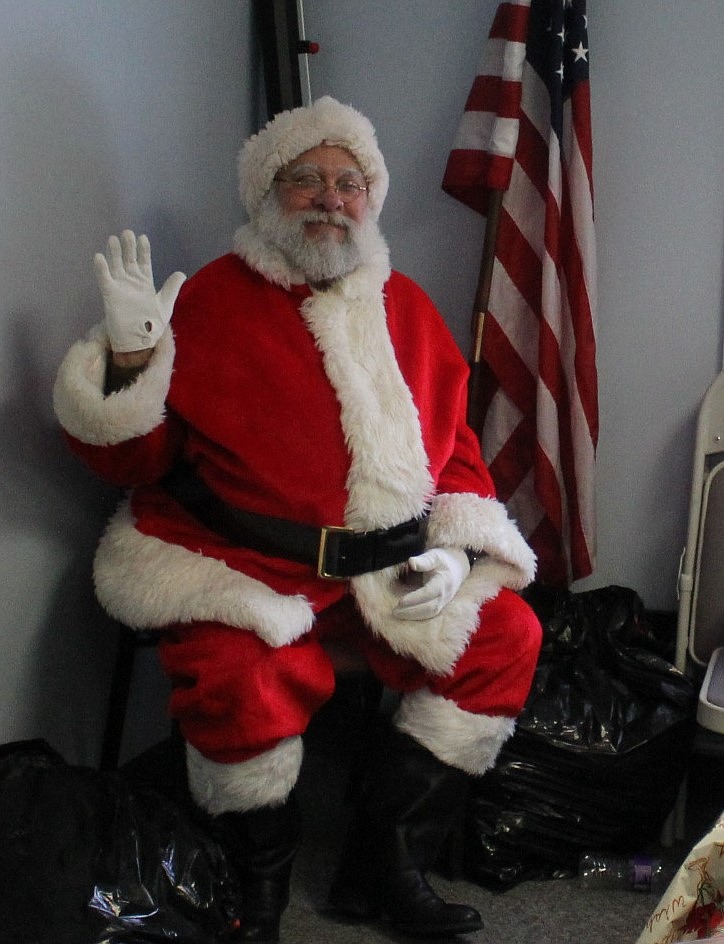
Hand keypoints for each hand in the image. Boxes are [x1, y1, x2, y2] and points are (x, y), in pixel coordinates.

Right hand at [94, 229, 185, 352]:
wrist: (140, 341)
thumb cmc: (153, 324)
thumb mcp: (165, 305)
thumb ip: (171, 289)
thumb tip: (181, 273)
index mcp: (145, 282)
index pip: (143, 262)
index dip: (143, 250)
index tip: (142, 237)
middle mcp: (131, 281)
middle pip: (128, 260)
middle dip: (128, 247)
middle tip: (127, 233)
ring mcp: (120, 286)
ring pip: (116, 265)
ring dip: (114, 253)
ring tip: (113, 239)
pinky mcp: (110, 294)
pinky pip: (104, 279)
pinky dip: (101, 269)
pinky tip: (99, 257)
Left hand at [393, 547, 469, 620]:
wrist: (457, 567)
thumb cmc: (443, 560)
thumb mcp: (434, 556)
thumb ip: (423, 560)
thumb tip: (411, 562)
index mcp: (443, 582)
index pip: (429, 593)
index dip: (415, 598)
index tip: (400, 602)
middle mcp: (445, 594)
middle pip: (429, 607)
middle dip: (411, 611)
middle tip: (394, 612)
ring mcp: (444, 602)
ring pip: (430, 613)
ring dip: (413, 616)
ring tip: (397, 615)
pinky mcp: (440, 606)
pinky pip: (429, 614)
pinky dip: (417, 616)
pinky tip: (405, 615)